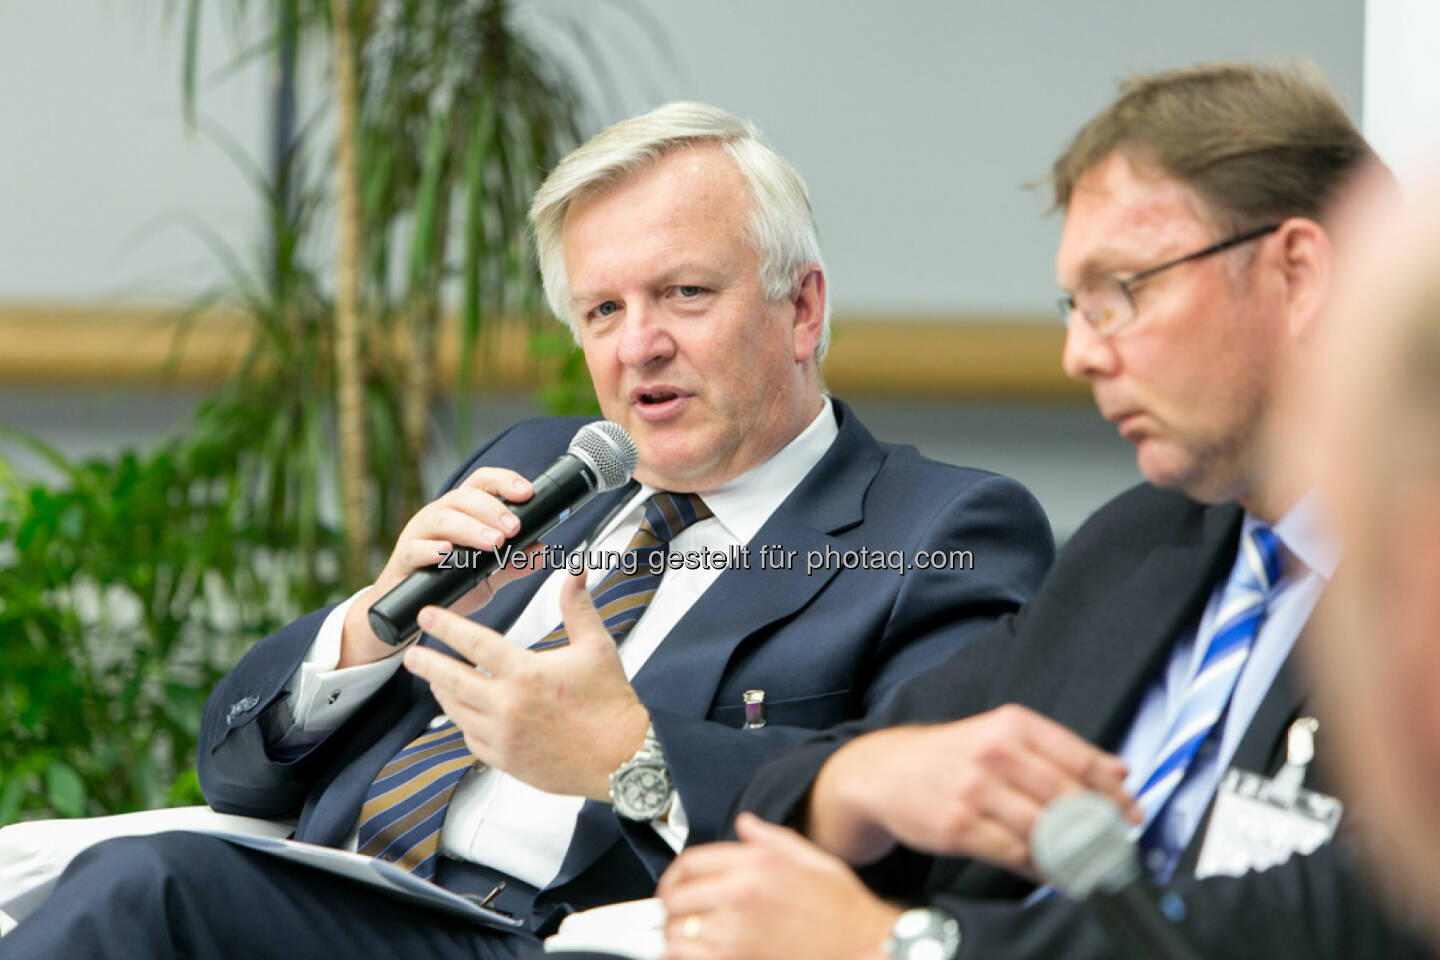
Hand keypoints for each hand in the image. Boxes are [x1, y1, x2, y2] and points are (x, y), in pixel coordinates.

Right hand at [340, 467, 537, 667]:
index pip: (482, 483)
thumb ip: (513, 564)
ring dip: (471, 528)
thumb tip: (541, 551)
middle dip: (493, 509)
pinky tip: (450, 554)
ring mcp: (419, 534)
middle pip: (464, 497)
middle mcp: (439, 516)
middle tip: (514, 528)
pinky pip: (415, 549)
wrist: (411, 612)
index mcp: (461, 512)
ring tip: (495, 542)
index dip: (504, 481)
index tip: (528, 492)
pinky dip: (433, 550)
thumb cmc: (448, 584)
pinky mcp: (404, 559)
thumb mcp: (488, 576)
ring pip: (442, 518)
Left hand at [401, 571, 650, 799]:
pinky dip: (464, 723)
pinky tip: (465, 713)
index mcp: (526, 673)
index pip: (474, 642)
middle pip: (450, 680)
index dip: (446, 626)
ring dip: (442, 693)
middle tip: (411, 654)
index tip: (428, 616)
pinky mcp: (506, 760)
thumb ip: (577, 607)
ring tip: (435, 681)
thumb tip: (573, 572)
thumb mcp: (596, 647)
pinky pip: (471, 738)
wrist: (622, 759)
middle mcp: (507, 706)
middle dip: (426, 664)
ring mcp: (503, 737)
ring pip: (456, 711)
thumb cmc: (612, 704)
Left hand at [657, 812, 900, 959]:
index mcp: (755, 863)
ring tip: (682, 937)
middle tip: (673, 913)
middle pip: (676, 897)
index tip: (674, 886)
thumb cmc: (842, 907)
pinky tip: (690, 955)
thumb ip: (770, 838)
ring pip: (678, 933)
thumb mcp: (809, 858)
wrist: (864, 945)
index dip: (674, 875)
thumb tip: (745, 823)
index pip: (690, 862)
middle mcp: (740, 894)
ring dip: (675, 935)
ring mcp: (737, 933)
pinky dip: (682, 958)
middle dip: (669, 906)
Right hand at [809, 704, 1140, 875]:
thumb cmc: (951, 756)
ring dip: (1075, 852)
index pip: (1079, 758)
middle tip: (1117, 842)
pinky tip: (1055, 872)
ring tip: (1093, 863)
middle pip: (1068, 797)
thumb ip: (1056, 750)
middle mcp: (994, 753)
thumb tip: (1118, 770)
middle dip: (1100, 825)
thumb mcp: (999, 735)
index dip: (1113, 791)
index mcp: (1011, 725)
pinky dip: (1042, 869)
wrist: (884, 771)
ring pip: (1044, 830)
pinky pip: (1015, 855)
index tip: (1132, 812)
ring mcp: (975, 791)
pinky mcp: (959, 827)